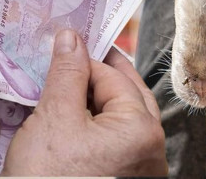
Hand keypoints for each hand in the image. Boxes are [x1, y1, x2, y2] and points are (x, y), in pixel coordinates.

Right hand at [2, 29, 166, 176]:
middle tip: (71, 57)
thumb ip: (66, 74)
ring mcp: (141, 169)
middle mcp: (152, 149)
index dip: (87, 57)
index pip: (115, 77)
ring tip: (66, 87)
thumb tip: (72, 39)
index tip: (66, 43)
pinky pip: (117, 142)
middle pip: (127, 95)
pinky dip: (97, 126)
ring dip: (97, 100)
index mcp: (142, 129)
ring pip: (122, 119)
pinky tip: (74, 119)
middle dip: (99, 75)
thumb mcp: (53, 119)